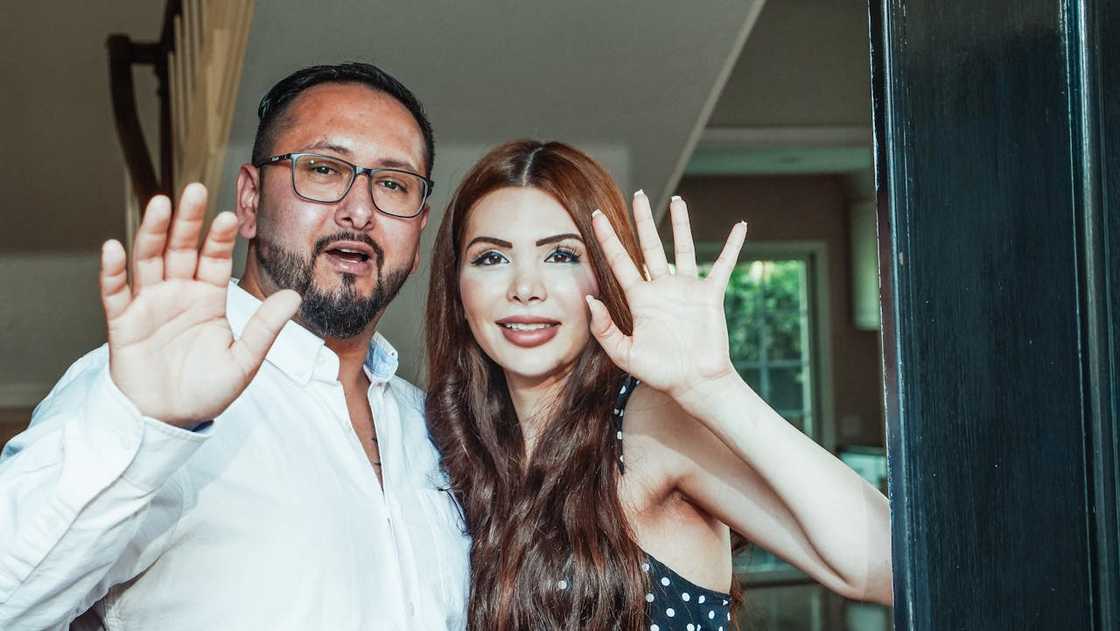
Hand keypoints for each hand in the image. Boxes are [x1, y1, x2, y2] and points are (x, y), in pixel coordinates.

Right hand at [99, 184, 299, 427]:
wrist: (169, 419)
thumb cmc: (206, 391)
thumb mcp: (244, 362)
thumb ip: (265, 329)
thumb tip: (293, 296)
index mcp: (208, 297)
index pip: (214, 258)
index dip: (219, 238)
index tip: (229, 216)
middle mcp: (178, 292)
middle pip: (180, 248)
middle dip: (187, 220)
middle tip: (195, 191)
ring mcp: (148, 304)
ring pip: (148, 260)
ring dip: (151, 232)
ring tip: (159, 204)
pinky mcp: (122, 322)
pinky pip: (114, 292)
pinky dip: (112, 270)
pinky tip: (114, 247)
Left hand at [586, 191, 746, 407]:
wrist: (695, 383)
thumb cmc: (660, 373)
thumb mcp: (624, 354)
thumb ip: (605, 329)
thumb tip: (591, 298)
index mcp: (640, 300)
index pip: (621, 261)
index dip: (608, 238)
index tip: (597, 215)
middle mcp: (662, 289)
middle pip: (650, 246)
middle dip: (643, 220)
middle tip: (639, 195)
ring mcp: (687, 289)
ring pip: (683, 248)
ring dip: (681, 224)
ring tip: (678, 200)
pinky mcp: (710, 294)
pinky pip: (724, 264)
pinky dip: (733, 245)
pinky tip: (740, 226)